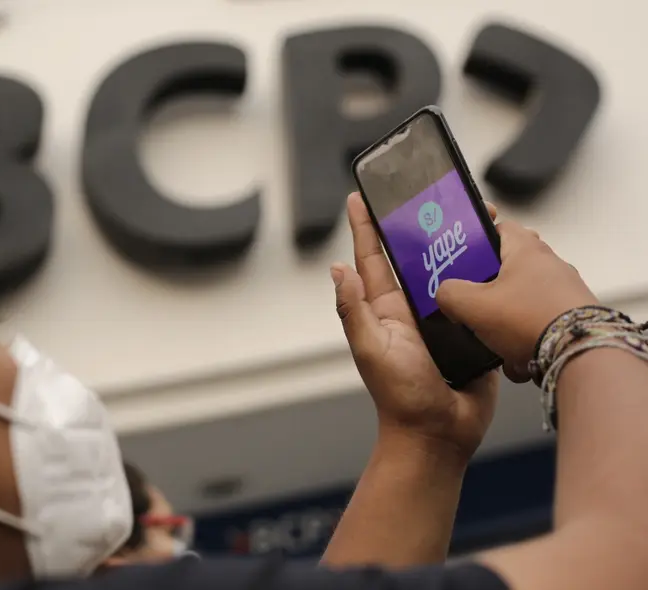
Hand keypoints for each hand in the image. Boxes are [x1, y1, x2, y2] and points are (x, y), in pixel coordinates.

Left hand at [333, 193, 497, 461]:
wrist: (440, 433)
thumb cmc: (400, 396)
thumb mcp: (371, 349)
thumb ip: (355, 309)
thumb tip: (336, 269)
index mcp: (385, 309)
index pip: (373, 259)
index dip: (366, 227)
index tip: (360, 196)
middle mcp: (412, 309)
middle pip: (413, 257)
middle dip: (416, 225)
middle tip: (423, 192)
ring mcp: (442, 319)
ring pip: (448, 272)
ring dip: (457, 245)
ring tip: (468, 214)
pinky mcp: (471, 330)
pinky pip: (477, 296)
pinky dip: (485, 275)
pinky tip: (497, 254)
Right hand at [436, 221, 597, 381]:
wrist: (580, 354)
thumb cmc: (530, 320)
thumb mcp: (472, 306)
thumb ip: (449, 294)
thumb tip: (445, 294)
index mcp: (526, 250)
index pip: (500, 227)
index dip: (478, 237)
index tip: (462, 253)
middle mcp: (550, 265)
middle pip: (507, 269)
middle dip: (487, 290)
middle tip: (471, 302)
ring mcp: (564, 291)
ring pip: (521, 302)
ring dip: (505, 322)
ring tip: (495, 339)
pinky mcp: (572, 317)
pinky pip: (537, 324)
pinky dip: (525, 340)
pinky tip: (518, 358)